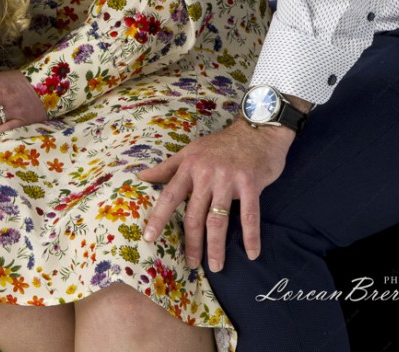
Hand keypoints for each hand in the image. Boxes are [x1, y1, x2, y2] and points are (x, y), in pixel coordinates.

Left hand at [139, 120, 291, 271]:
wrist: (257, 131)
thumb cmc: (221, 145)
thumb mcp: (191, 151)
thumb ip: (167, 167)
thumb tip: (141, 176)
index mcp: (189, 167)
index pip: (170, 196)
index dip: (158, 217)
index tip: (149, 237)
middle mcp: (206, 174)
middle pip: (194, 215)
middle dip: (191, 242)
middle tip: (190, 264)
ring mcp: (228, 179)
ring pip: (218, 220)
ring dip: (216, 246)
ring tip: (216, 266)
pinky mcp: (250, 184)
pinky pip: (249, 215)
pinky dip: (251, 236)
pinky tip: (251, 253)